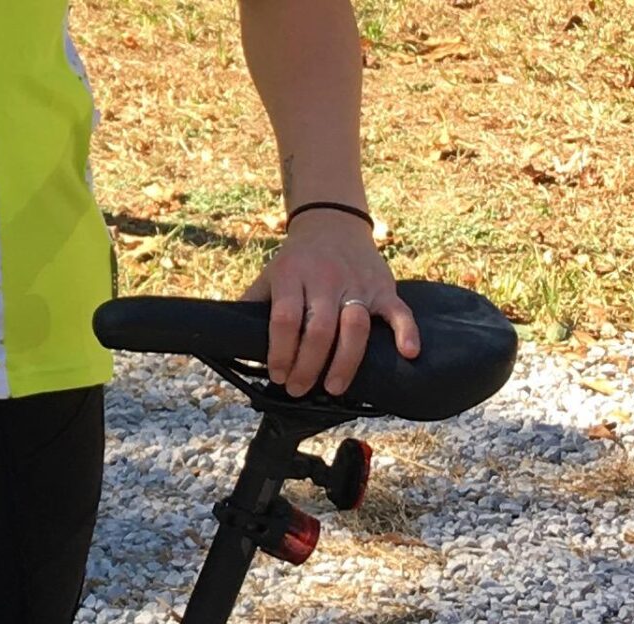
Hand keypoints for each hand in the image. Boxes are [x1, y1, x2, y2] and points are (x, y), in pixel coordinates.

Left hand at [241, 211, 421, 396]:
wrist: (333, 224)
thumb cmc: (296, 261)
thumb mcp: (269, 275)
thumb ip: (250, 305)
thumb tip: (226, 342)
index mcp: (292, 275)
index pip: (285, 319)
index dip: (281, 352)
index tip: (278, 375)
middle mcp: (326, 278)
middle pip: (319, 329)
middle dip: (308, 366)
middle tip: (300, 389)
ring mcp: (357, 283)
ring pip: (354, 326)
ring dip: (345, 362)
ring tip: (334, 388)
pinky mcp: (384, 287)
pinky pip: (399, 310)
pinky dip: (405, 331)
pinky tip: (407, 354)